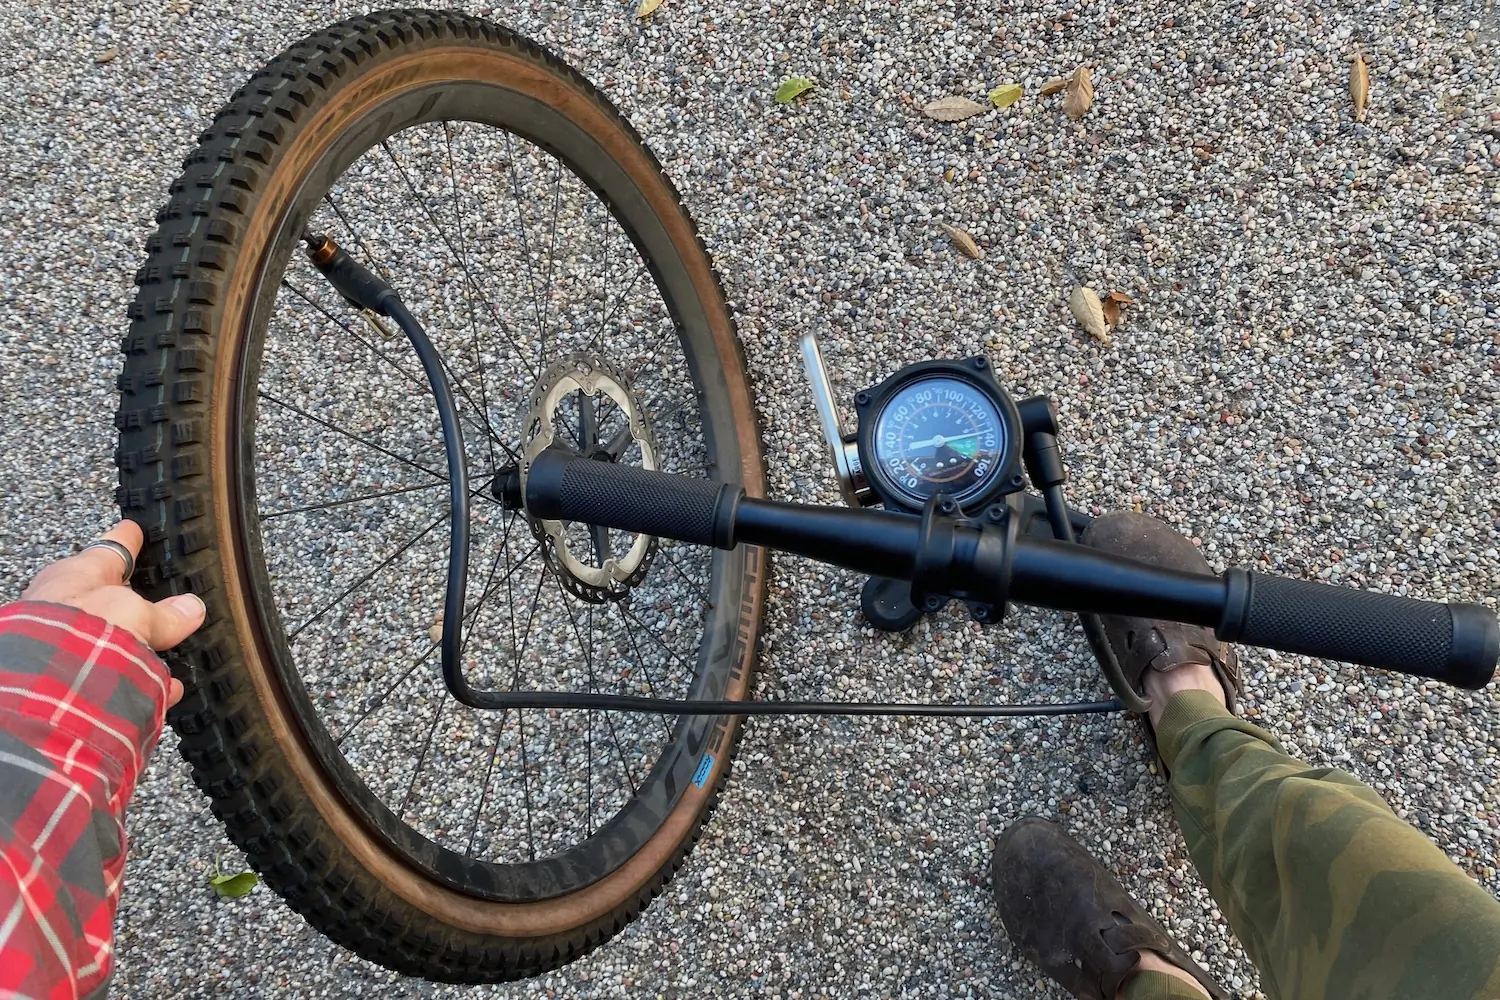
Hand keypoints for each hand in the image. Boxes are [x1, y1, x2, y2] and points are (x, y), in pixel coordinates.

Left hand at [22, 520, 202, 706]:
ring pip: (111, 634)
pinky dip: (143, 677)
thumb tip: (192, 609)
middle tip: (154, 590)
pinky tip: (167, 686)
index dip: (126, 539)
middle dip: (129, 593)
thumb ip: (165, 614)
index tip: (133, 528)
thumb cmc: (82, 632)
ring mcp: (68, 643)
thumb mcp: (135, 612)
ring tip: (167, 642)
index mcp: (76, 576)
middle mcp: (67, 607)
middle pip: (105, 594)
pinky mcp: (75, 678)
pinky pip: (118, 674)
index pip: (109, 549)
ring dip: (137, 638)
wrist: (50, 690)